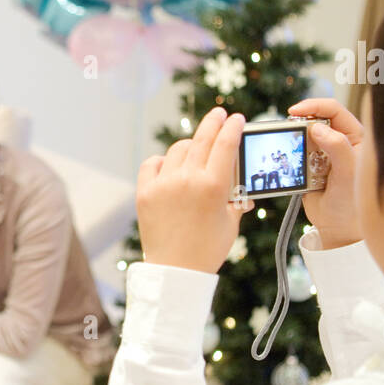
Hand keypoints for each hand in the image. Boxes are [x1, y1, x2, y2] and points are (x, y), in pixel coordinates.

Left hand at [137, 106, 249, 273]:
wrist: (175, 271)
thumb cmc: (207, 249)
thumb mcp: (231, 221)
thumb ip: (235, 196)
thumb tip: (239, 181)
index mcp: (213, 186)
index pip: (225, 145)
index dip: (232, 127)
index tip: (236, 118)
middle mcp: (187, 180)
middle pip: (202, 140)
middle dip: (213, 123)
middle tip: (218, 114)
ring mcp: (163, 184)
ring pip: (177, 150)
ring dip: (189, 145)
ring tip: (196, 148)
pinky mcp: (145, 193)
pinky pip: (152, 163)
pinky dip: (162, 161)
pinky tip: (169, 165)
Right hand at [287, 98, 363, 248]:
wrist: (338, 229)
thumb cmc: (353, 205)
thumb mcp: (348, 175)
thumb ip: (338, 148)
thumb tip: (317, 127)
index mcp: (357, 138)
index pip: (335, 111)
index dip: (315, 106)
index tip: (294, 112)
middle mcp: (340, 141)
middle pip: (316, 119)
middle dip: (299, 121)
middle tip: (287, 130)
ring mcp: (323, 152)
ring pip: (303, 135)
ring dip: (292, 139)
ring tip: (287, 148)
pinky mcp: (308, 164)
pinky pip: (295, 151)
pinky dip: (288, 152)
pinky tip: (287, 160)